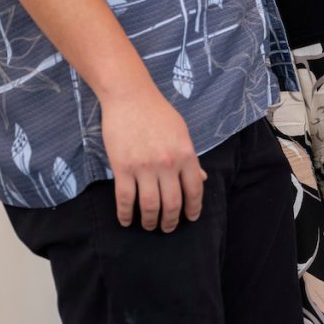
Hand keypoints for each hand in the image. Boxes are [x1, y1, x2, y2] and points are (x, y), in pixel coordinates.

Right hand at [101, 87, 206, 232]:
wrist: (129, 96)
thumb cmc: (157, 111)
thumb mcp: (181, 131)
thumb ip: (190, 157)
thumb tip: (201, 179)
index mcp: (185, 154)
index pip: (194, 190)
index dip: (193, 208)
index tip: (190, 218)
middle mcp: (167, 163)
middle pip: (172, 204)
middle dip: (171, 221)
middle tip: (168, 228)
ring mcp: (144, 167)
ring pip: (150, 206)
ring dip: (150, 221)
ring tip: (149, 225)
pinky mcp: (122, 167)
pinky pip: (125, 199)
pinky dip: (125, 214)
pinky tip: (126, 220)